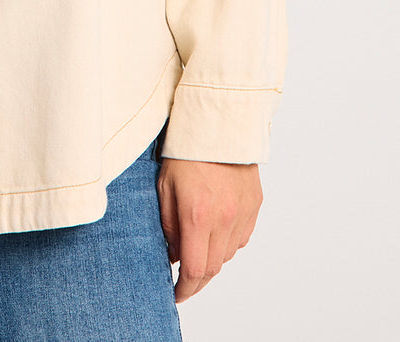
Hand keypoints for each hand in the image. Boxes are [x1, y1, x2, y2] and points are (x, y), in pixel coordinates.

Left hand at [156, 158, 262, 302]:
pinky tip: (215, 231)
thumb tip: (174, 256)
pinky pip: (241, 237)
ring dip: (212, 259)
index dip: (185, 289)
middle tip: (184, 281)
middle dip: (198, 280)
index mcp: (198, 215)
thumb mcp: (164, 187)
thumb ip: (169, 226)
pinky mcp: (255, 205)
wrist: (217, 124)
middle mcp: (224, 218)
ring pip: (228, 254)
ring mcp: (243, 213)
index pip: (195, 270)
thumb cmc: (184, 152)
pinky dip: (227, 243)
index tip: (176, 294)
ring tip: (197, 249)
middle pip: (214, 267)